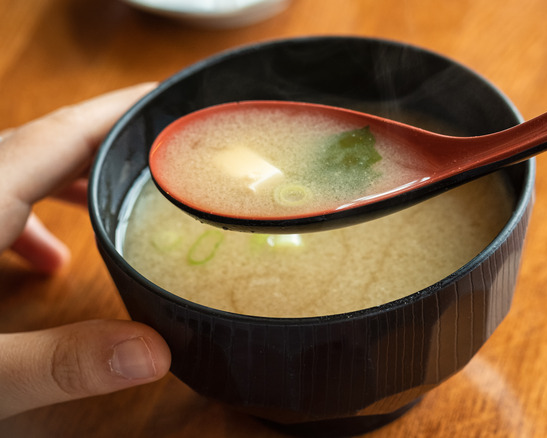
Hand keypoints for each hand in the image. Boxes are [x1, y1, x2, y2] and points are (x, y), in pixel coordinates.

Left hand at [0, 84, 170, 418]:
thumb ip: (60, 360)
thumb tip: (155, 352)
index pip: (60, 135)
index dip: (118, 111)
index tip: (165, 95)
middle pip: (38, 146)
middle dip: (102, 147)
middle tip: (157, 157)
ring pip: (8, 173)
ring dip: (62, 182)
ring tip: (108, 206)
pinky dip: (21, 218)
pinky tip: (39, 264)